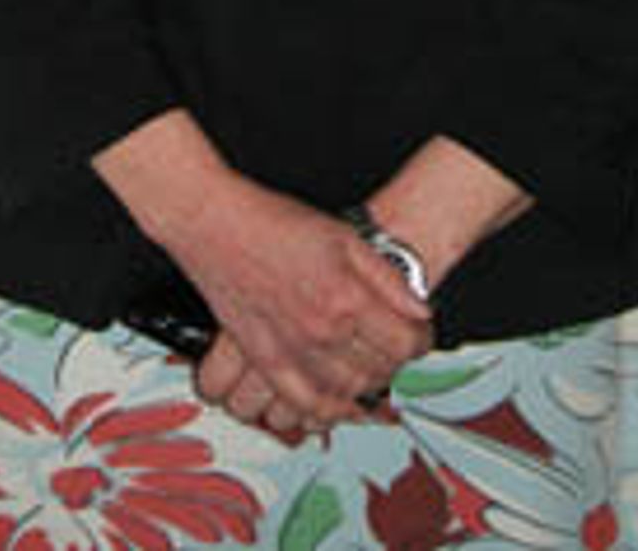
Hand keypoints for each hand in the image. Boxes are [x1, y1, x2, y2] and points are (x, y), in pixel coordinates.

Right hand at [166, 178, 431, 428]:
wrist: (217, 226)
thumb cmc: (275, 223)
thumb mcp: (344, 236)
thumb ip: (386, 277)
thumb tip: (419, 310)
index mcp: (345, 298)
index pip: (403, 343)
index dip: (420, 340)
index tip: (418, 333)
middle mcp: (320, 333)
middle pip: (378, 372)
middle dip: (395, 363)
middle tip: (395, 349)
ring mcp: (291, 352)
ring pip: (345, 395)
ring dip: (366, 389)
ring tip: (371, 372)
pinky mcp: (264, 361)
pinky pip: (301, 405)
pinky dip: (323, 413)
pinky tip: (334, 404)